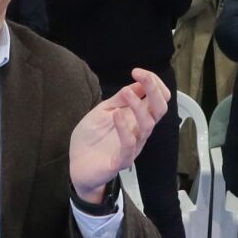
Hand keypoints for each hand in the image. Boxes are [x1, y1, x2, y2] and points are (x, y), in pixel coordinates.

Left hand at [69, 68, 169, 201]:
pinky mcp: (121, 160)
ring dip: (138, 106)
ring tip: (126, 92)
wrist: (78, 166)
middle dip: (154, 90)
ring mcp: (132, 146)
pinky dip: (124, 129)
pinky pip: (129, 145)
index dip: (153, 82)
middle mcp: (139, 131)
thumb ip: (119, 99)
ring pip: (147, 125)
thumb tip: (136, 83)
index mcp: (137, 118)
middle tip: (142, 76)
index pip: (157, 98)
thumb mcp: (103, 111)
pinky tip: (116, 115)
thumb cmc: (92, 139)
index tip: (137, 72)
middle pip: (159, 110)